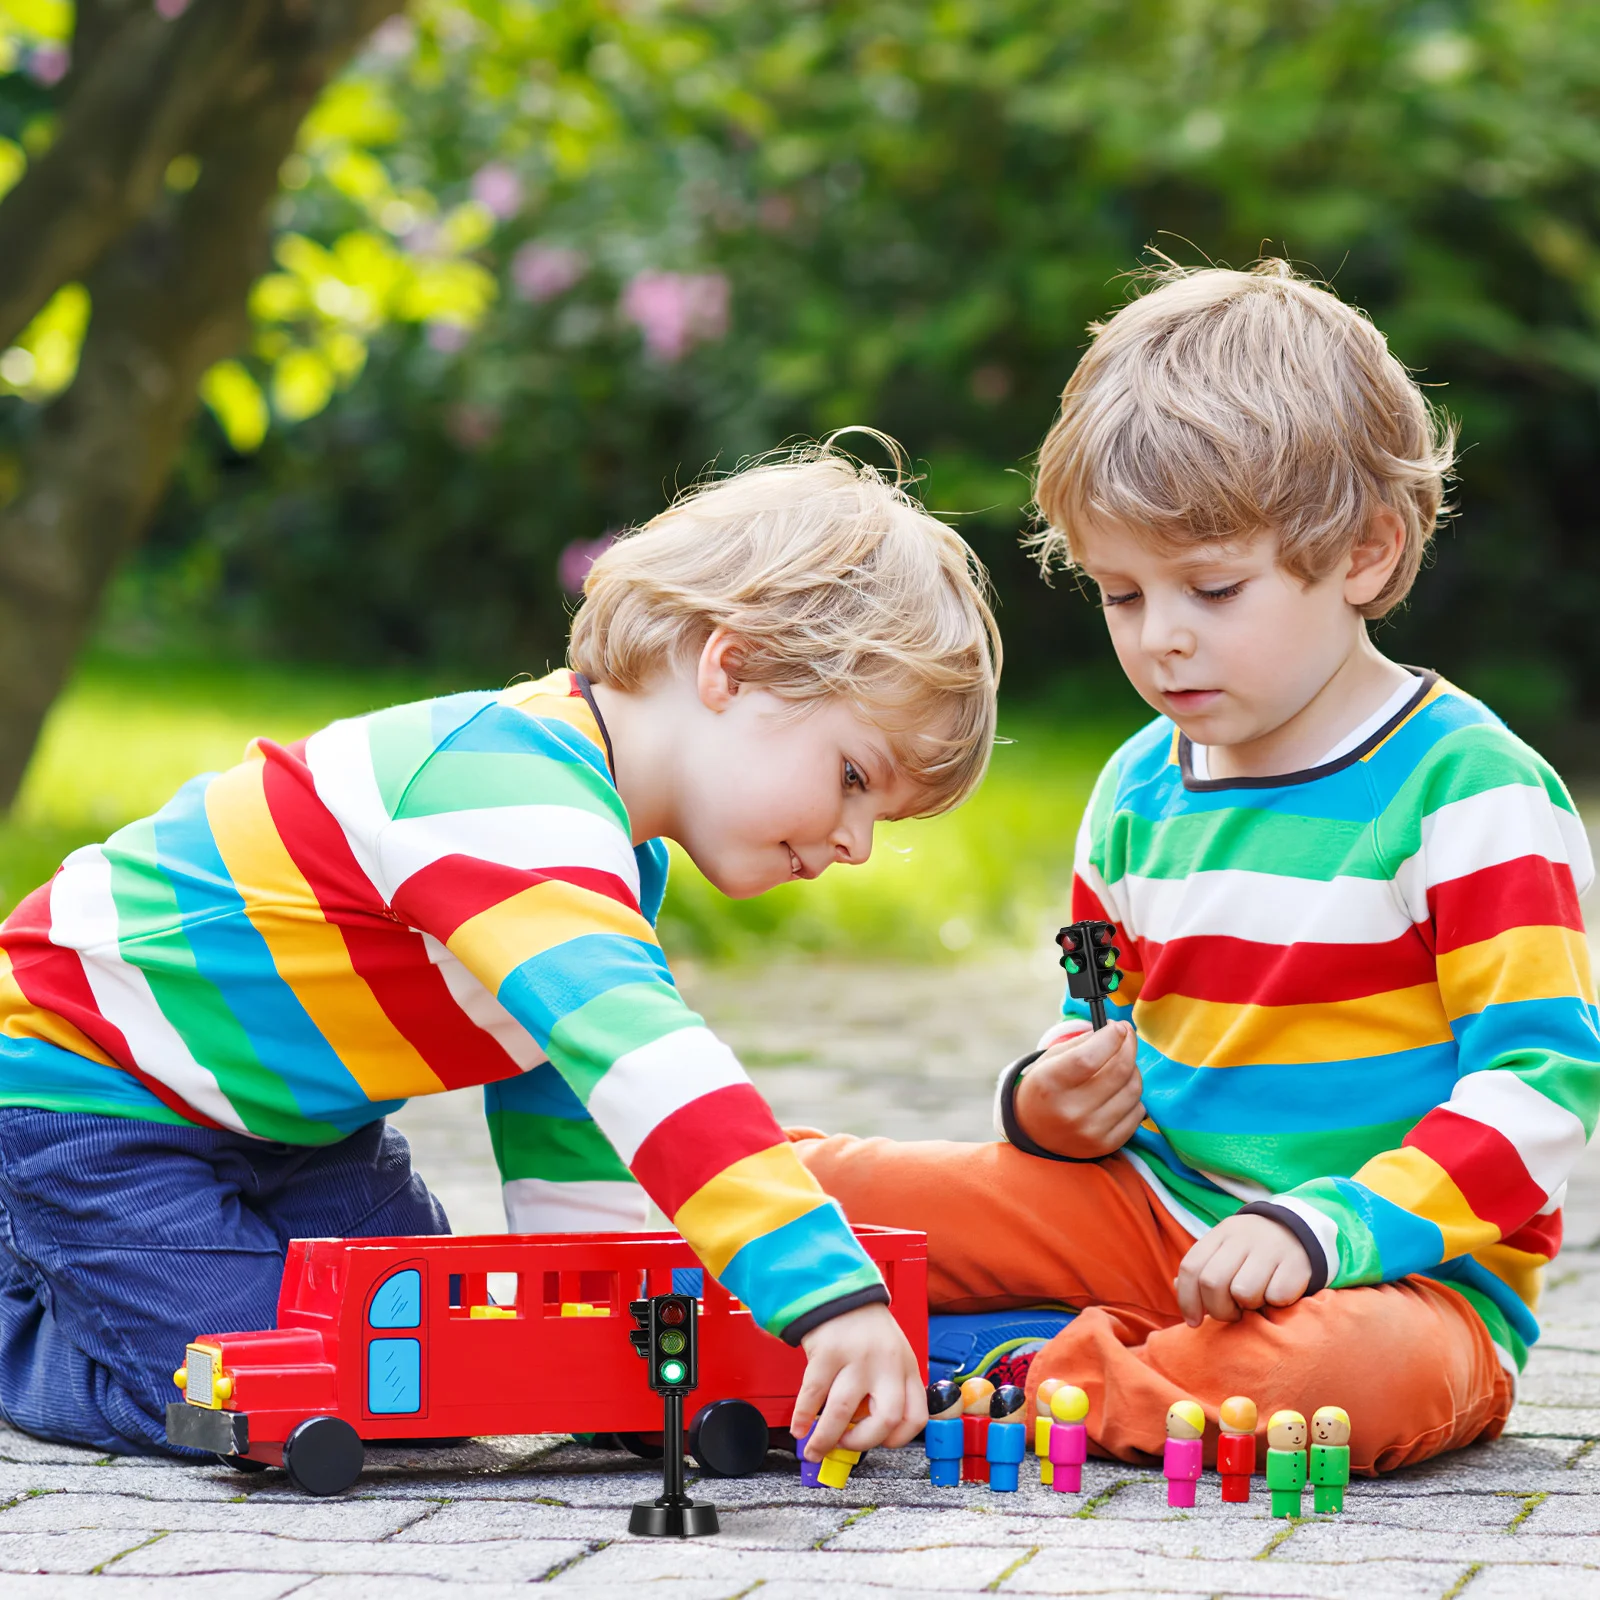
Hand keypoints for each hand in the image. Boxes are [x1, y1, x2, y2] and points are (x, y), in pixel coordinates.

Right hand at [791, 1303, 925, 1460]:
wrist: (842, 1293)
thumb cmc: (868, 1331)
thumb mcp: (893, 1357)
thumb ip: (888, 1390)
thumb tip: (861, 1434)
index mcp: (907, 1369)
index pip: (916, 1417)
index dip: (898, 1440)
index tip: (880, 1445)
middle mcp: (887, 1365)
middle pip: (886, 1419)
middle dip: (862, 1442)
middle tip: (845, 1446)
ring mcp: (857, 1358)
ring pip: (842, 1411)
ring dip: (825, 1439)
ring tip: (814, 1450)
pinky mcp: (827, 1352)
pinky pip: (813, 1394)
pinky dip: (802, 1417)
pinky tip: (799, 1428)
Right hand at [1014, 1021, 1142, 1159]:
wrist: (1034, 1132)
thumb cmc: (1045, 1088)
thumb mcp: (1051, 1060)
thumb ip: (1082, 1043)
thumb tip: (1118, 1031)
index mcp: (1051, 1084)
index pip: (1090, 1057)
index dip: (1111, 1038)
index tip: (1118, 1027)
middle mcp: (1071, 1111)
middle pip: (1118, 1071)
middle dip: (1128, 1046)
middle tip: (1126, 1037)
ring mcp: (1091, 1131)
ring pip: (1133, 1090)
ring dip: (1133, 1070)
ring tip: (1121, 1064)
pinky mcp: (1107, 1144)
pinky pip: (1137, 1112)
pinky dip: (1134, 1096)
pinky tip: (1120, 1089)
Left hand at [1175, 1213, 1312, 1326]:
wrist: (1298, 1232)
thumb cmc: (1252, 1253)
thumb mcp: (1224, 1252)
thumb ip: (1202, 1270)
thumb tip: (1178, 1287)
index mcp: (1220, 1235)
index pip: (1191, 1267)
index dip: (1187, 1300)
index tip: (1193, 1321)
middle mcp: (1242, 1238)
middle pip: (1212, 1282)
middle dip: (1218, 1309)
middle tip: (1231, 1313)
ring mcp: (1269, 1248)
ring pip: (1243, 1292)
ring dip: (1247, 1306)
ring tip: (1255, 1300)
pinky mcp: (1295, 1264)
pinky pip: (1276, 1296)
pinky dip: (1274, 1303)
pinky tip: (1276, 1294)